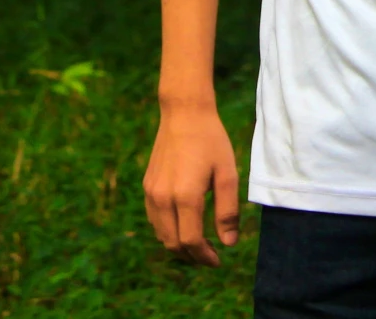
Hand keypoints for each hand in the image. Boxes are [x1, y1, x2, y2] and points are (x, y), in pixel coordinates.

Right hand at [143, 102, 240, 265]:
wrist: (184, 114)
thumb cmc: (211, 141)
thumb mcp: (227, 174)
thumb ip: (227, 211)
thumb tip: (228, 243)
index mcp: (185, 196)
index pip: (191, 241)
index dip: (205, 256)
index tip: (218, 261)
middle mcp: (163, 198)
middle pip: (173, 243)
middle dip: (192, 256)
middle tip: (211, 257)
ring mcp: (151, 192)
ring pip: (161, 235)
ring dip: (178, 246)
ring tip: (199, 244)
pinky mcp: (147, 186)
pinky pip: (154, 220)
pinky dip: (167, 231)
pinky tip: (183, 226)